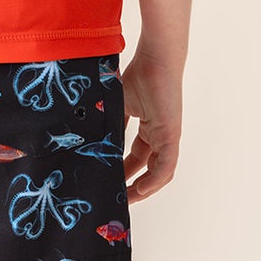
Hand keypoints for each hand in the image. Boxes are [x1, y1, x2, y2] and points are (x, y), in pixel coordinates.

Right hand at [121, 49, 182, 200]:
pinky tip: (141, 190)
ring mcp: (167, 137)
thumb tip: (89, 140)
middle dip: (132, 185)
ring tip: (127, 199)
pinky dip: (154, 181)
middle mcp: (159, 135)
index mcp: (148, 127)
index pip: (137, 156)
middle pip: (147, 168)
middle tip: (116, 197)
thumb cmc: (137, 76)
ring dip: (144, 188)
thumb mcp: (116, 106)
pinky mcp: (171, 136)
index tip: (110, 182)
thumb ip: (109, 124)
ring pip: (159, 172)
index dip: (124, 172)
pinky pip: (165, 166)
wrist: (155, 61)